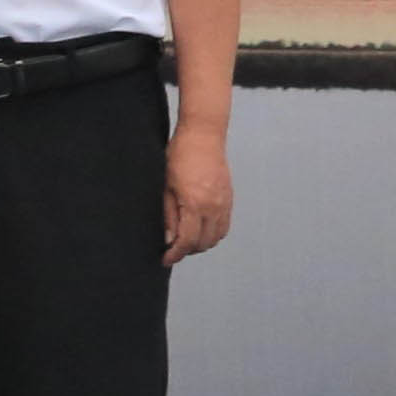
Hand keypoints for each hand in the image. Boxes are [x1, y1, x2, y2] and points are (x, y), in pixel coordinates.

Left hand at [164, 126, 234, 264]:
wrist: (203, 135)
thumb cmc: (180, 156)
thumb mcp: (166, 187)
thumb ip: (168, 215)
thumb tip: (169, 239)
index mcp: (195, 203)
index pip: (187, 240)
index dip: (175, 254)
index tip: (166, 259)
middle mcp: (214, 206)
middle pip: (204, 243)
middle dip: (188, 251)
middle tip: (173, 250)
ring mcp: (224, 202)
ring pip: (217, 236)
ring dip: (201, 243)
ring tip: (186, 240)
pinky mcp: (229, 197)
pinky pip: (224, 225)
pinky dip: (213, 233)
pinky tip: (200, 228)